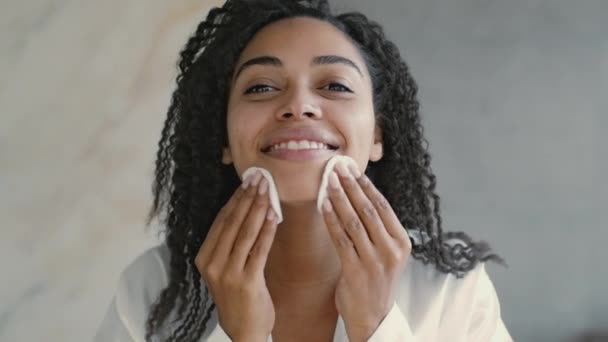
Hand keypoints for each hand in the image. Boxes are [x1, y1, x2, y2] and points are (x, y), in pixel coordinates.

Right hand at [195, 171, 277, 340]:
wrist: (243, 329)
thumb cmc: (236, 296)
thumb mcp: (224, 269)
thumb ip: (229, 244)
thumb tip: (245, 209)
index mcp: (204, 258)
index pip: (221, 221)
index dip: (235, 199)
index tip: (247, 182)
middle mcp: (213, 264)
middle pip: (232, 223)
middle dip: (247, 198)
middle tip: (260, 179)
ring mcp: (228, 273)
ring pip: (245, 233)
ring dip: (258, 208)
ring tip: (268, 191)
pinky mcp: (247, 281)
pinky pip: (259, 249)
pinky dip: (267, 230)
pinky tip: (274, 215)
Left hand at [321, 161, 411, 341]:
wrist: (372, 316)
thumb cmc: (377, 280)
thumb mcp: (388, 253)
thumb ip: (380, 229)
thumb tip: (362, 194)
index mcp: (402, 243)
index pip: (383, 206)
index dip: (366, 186)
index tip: (353, 170)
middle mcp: (391, 250)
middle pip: (368, 210)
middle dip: (351, 186)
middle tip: (338, 168)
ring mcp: (374, 261)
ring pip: (353, 221)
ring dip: (339, 198)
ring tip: (329, 181)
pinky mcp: (355, 270)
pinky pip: (340, 238)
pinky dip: (331, 219)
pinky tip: (323, 205)